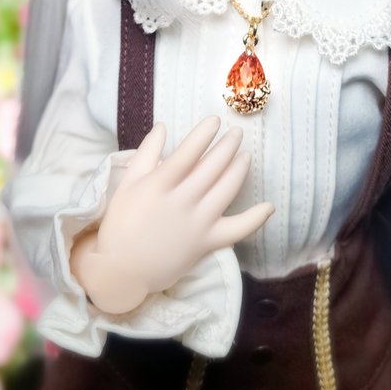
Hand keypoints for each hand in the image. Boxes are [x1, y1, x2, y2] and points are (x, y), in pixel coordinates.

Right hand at [70, 115, 272, 314]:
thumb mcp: (128, 184)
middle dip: (228, 145)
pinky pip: (237, 230)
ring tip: (245, 155)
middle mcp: (181, 201)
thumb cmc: (122, 223)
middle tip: (236, 134)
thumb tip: (163, 126)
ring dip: (239, 169)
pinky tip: (269, 206)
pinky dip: (255, 219)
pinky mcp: (207, 242)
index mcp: (159, 185)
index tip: (215, 121)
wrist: (122, 269)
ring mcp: (197, 222)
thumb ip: (146, 152)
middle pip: (212, 166)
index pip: (188, 152)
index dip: (204, 133)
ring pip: (226, 189)